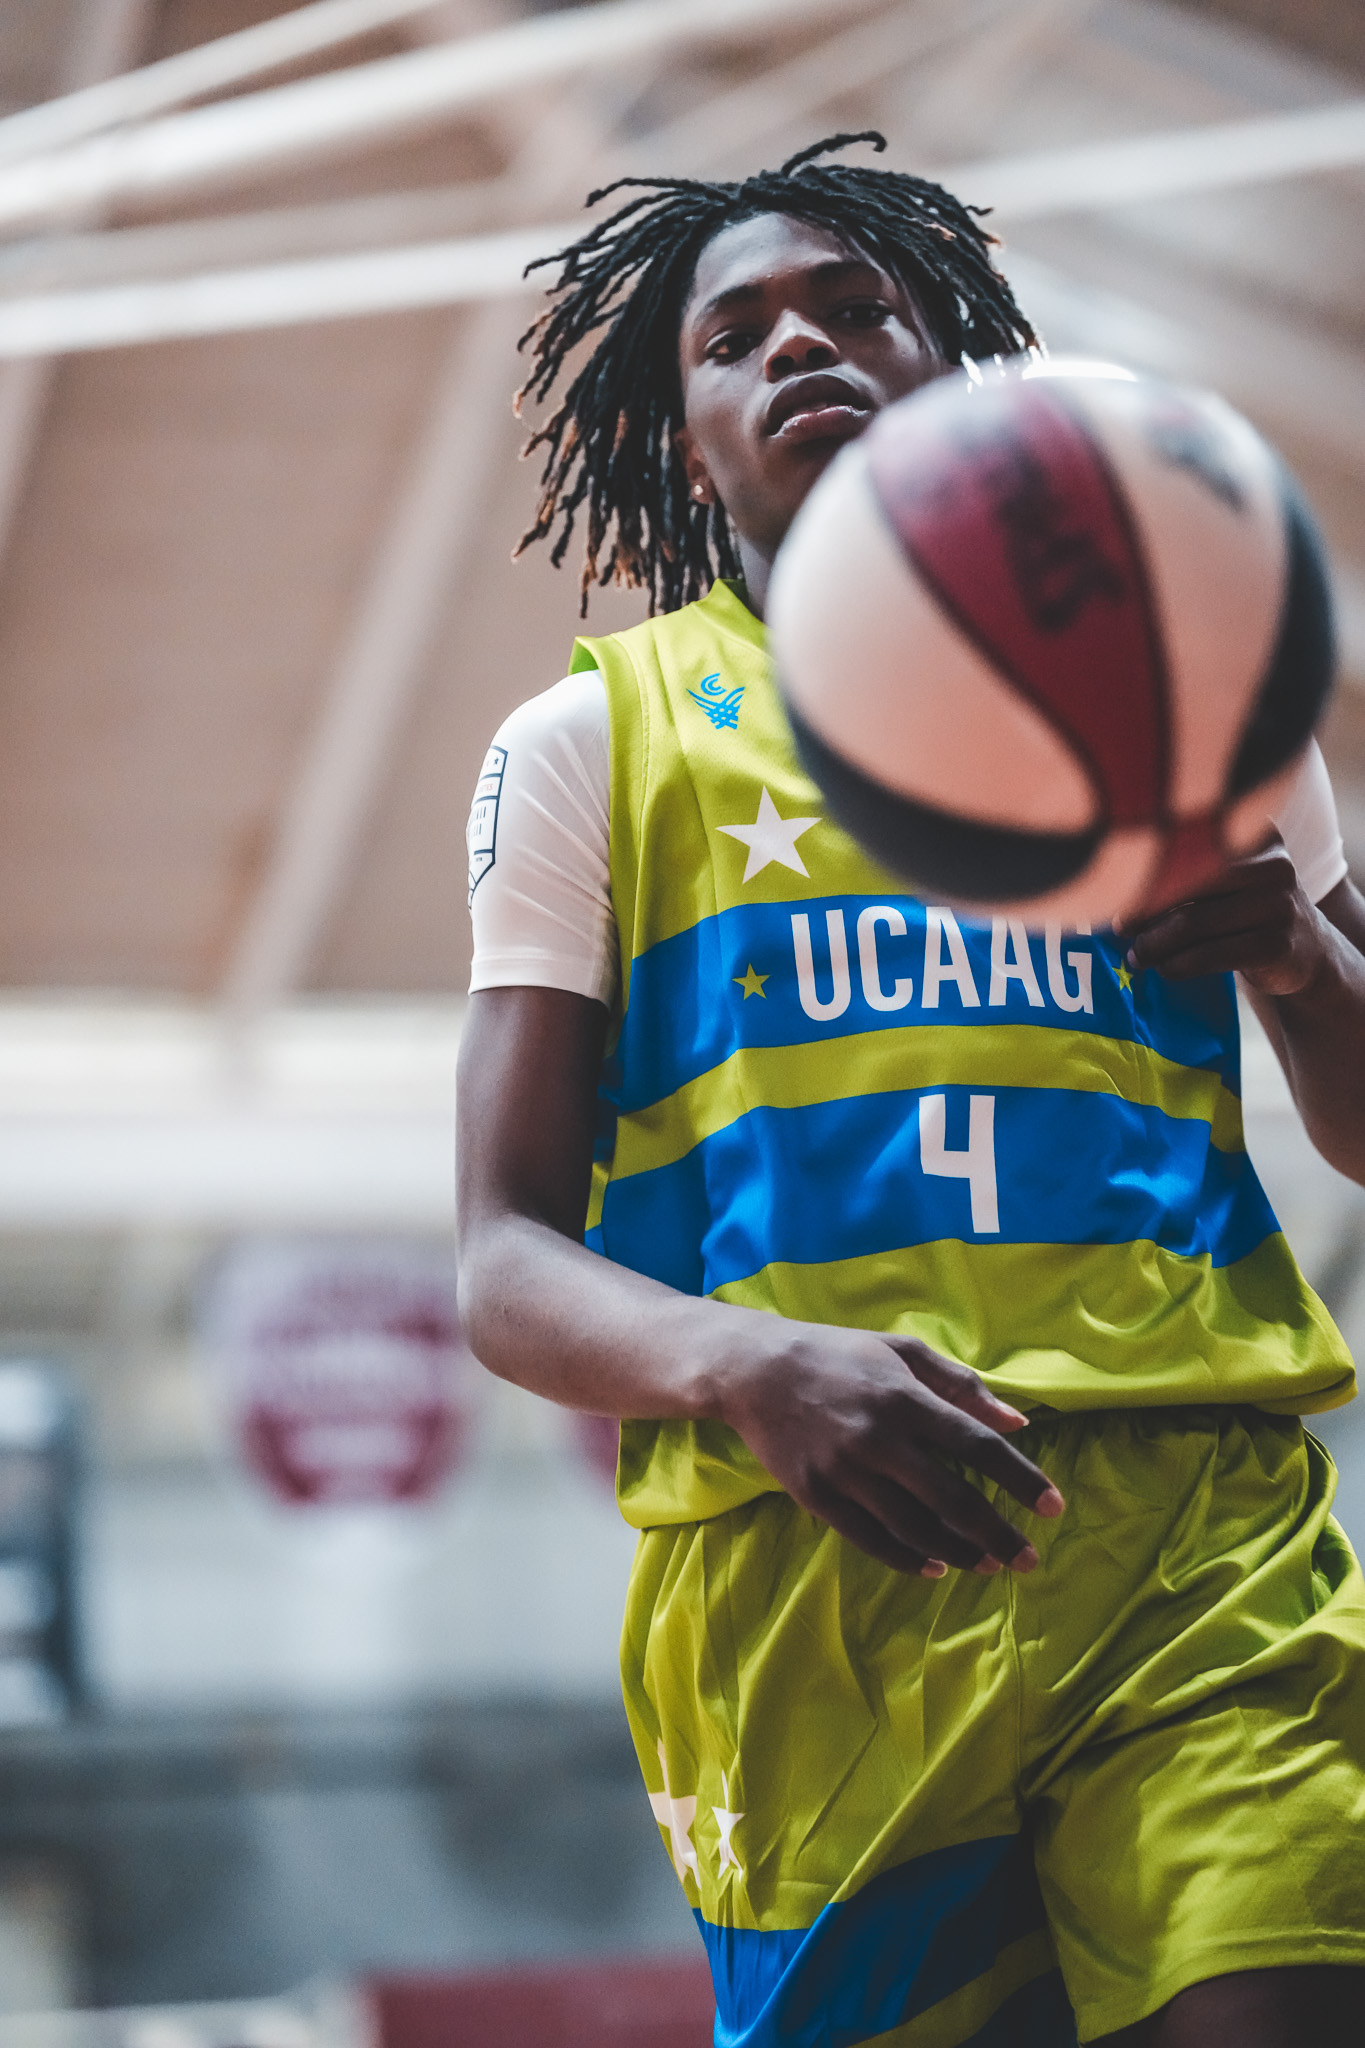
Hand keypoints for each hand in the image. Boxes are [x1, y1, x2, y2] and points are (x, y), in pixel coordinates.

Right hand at [718, 1321, 1064, 1578]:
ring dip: (958, 1552)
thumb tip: (1016, 1421)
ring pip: (914, 1527)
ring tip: (987, 1565)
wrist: (754, 1371)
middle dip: (998, 1534)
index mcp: (904, 1398)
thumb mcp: (901, 1350)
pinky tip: (935, 1566)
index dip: (1021, 1479)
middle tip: (1028, 1559)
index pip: (977, 1445)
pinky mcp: (816, 1496)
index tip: (1054, 1507)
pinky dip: (906, 1558)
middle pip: (952, 1498)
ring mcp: (844, 1472)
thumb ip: (961, 1384)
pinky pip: (869, 1539)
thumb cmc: (838, 1354)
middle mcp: (878, 1438)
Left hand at [1120, 839, 1328, 994]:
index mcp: (1255, 833)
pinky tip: (1165, 969)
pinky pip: (1212, 955)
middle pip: (1188, 884)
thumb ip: (1187, 872)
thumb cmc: (1248, 910)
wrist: (1306, 950)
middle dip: (1146, 910)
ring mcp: (1280, 905)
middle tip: (1120, 930)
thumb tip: (1112, 888)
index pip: (1189, 848)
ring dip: (1156, 943)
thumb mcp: (1230, 879)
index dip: (1146, 873)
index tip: (1113, 894)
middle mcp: (1272, 864)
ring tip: (1137, 955)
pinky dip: (1180, 964)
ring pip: (1195, 923)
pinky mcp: (1278, 945)